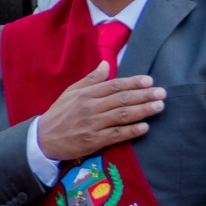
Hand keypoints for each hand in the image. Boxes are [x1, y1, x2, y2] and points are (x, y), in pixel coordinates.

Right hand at [35, 62, 164, 162]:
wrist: (44, 139)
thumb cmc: (60, 114)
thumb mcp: (71, 92)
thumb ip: (90, 79)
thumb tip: (106, 64)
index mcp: (86, 93)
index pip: (114, 85)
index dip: (133, 82)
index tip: (149, 81)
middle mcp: (91, 107)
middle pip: (122, 99)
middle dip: (144, 95)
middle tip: (162, 93)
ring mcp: (93, 125)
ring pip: (122, 115)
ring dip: (142, 110)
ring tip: (159, 106)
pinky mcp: (93, 141)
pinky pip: (116, 134)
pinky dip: (131, 131)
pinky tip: (145, 127)